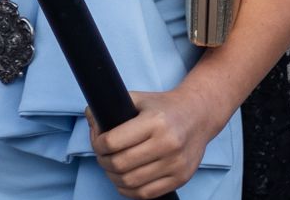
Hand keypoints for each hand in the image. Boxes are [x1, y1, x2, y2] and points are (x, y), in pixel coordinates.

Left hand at [90, 88, 227, 198]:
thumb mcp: (139, 99)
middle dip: (103, 161)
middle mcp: (167, 143)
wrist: (199, 116)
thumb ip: (112, 105)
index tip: (97, 141)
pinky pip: (146, 194)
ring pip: (130, 182)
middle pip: (120, 164)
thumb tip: (90, 117)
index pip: (113, 141)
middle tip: (102, 155)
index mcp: (155, 121)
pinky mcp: (180, 178)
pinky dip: (129, 191)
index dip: (97, 143)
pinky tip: (124, 180)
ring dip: (113, 177)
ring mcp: (175, 164)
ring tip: (111, 168)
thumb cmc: (164, 107)